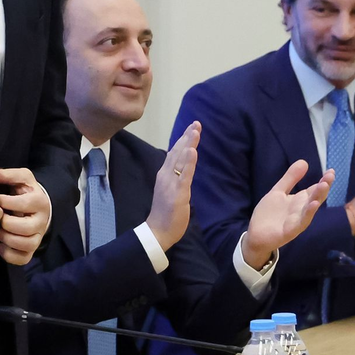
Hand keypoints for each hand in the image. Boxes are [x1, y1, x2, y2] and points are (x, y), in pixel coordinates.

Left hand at [0, 165, 50, 265]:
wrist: (39, 206)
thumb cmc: (25, 191)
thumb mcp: (20, 178)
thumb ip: (6, 174)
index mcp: (39, 201)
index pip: (21, 204)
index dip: (3, 202)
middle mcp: (42, 220)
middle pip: (25, 228)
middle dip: (6, 224)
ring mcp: (38, 236)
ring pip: (26, 244)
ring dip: (7, 240)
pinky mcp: (32, 248)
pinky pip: (23, 258)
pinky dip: (10, 255)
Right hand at [145, 121, 200, 251]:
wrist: (157, 231)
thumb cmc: (165, 212)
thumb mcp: (171, 190)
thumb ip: (177, 177)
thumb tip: (184, 165)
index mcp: (165, 174)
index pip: (175, 153)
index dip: (183, 139)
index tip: (192, 127)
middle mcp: (165, 175)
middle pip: (177, 152)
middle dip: (187, 137)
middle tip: (196, 123)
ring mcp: (171, 183)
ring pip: (180, 160)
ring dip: (188, 144)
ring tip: (195, 131)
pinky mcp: (177, 193)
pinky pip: (184, 175)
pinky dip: (188, 162)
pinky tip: (192, 151)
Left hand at [243, 161, 333, 268]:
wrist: (256, 235)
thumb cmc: (269, 214)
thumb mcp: (278, 191)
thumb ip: (290, 178)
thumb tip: (304, 161)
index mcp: (300, 201)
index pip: (314, 189)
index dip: (323, 180)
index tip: (331, 171)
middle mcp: (301, 210)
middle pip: (315, 197)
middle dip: (323, 187)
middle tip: (330, 175)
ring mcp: (297, 220)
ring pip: (310, 209)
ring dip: (318, 198)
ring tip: (324, 185)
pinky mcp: (290, 231)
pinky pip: (301, 222)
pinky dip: (308, 214)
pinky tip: (313, 205)